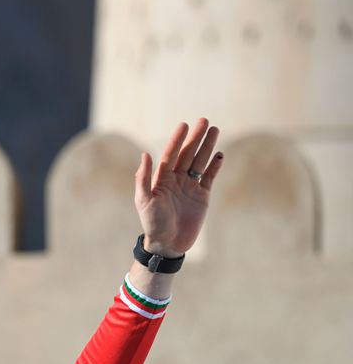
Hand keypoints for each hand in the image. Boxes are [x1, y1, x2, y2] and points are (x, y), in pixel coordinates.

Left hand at [134, 118, 222, 257]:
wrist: (167, 243)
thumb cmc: (152, 222)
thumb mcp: (144, 200)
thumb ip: (144, 178)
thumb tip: (145, 154)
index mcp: (161, 179)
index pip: (170, 154)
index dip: (177, 140)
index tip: (184, 125)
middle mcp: (176, 180)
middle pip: (187, 154)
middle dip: (195, 138)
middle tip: (204, 120)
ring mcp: (190, 187)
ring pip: (200, 162)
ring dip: (207, 146)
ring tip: (214, 129)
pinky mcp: (202, 196)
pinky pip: (209, 177)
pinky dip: (214, 166)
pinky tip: (219, 154)